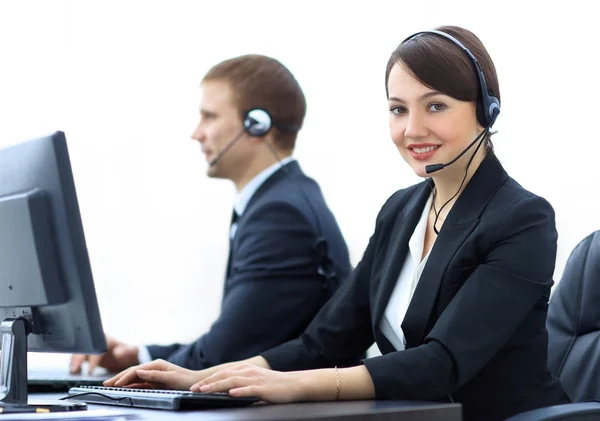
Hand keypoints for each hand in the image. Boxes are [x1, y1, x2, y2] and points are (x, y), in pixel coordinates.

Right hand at [70, 334, 138, 374]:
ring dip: (74, 361)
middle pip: (84, 349)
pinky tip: (74, 371)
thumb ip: (126, 352)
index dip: (93, 360)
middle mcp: (96, 343)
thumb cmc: (128, 352)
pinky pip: (78, 358)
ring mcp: (91, 348)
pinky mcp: (88, 355)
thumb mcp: (131, 352)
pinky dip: (75, 364)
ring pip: (78, 353)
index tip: (91, 370)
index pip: (96, 349)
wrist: (126, 355)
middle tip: (75, 369)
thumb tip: (118, 353)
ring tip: (73, 371)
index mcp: (105, 340)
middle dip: (78, 358)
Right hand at [104, 359, 200, 389]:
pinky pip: (139, 383)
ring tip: (110, 385)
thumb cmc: (185, 380)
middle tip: (105, 383)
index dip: (125, 377)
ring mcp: (153, 374)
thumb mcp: (170, 378)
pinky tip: (123, 388)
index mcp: (156, 364)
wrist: (195, 383)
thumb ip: (154, 375)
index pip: (136, 370)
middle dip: (118, 377)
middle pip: (132, 372)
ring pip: (134, 377)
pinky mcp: (154, 381)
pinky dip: (130, 385)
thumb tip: (138, 372)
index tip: (116, 384)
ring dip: (122, 381)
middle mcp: (153, 367)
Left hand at [189, 363, 304, 403]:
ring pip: (233, 381)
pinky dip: (239, 391)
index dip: (208, 380)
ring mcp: (255, 379)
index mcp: (245, 369)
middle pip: (224, 376)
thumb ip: (240, 381)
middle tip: (194, 389)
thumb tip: (225, 388)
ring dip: (217, 386)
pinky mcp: (263, 388)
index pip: (222, 373)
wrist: (292, 384)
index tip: (195, 387)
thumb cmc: (273, 384)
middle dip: (207, 383)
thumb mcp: (254, 379)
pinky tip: (231, 394)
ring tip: (205, 391)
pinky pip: (249, 389)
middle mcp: (248, 371)